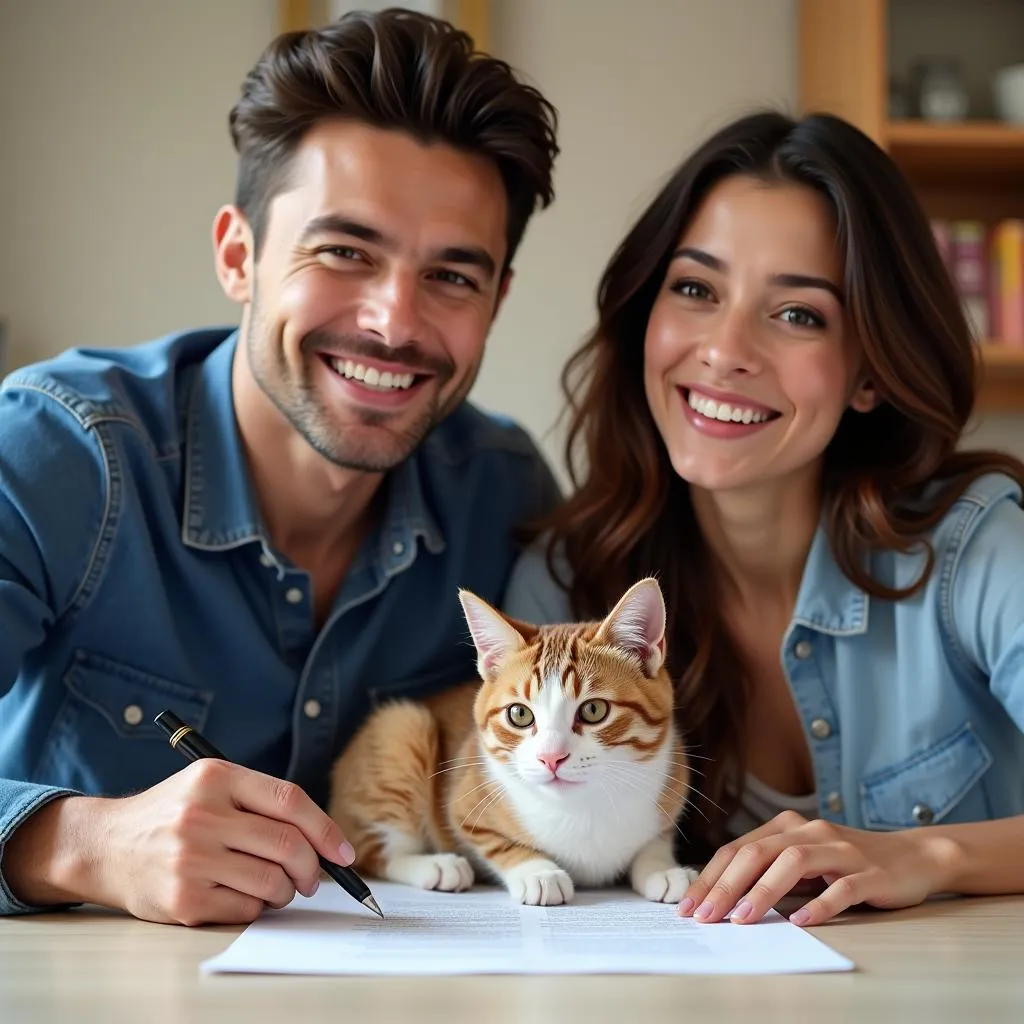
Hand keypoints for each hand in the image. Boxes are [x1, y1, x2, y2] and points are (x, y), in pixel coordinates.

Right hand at [3, 760, 354, 925]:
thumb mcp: (211, 785)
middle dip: (313, 868)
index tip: (345, 853)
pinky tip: (244, 895)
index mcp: (217, 776)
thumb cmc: (173, 814)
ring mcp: (191, 858)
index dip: (326, 829)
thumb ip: (261, 802)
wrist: (105, 845)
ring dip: (286, 890)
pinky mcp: (183, 898)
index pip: (290, 801)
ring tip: (277, 887)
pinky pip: (246, 907)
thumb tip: (324, 840)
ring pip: (272, 881)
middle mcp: (203, 814)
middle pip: (287, 844)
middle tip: (313, 879)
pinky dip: (258, 906)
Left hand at [677, 810, 954, 926]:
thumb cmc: (846, 864)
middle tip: (705, 916)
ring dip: (764, 891)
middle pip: (758, 853)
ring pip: (794, 863)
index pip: (738, 849)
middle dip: (726, 885)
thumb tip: (722, 898)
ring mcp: (841, 850)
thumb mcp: (802, 862)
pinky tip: (801, 922)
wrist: (913, 856)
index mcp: (787, 827)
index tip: (688, 906)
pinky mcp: (870, 872)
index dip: (711, 877)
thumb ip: (769, 871)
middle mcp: (810, 831)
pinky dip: (819, 904)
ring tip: (742, 919)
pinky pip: (841, 888)